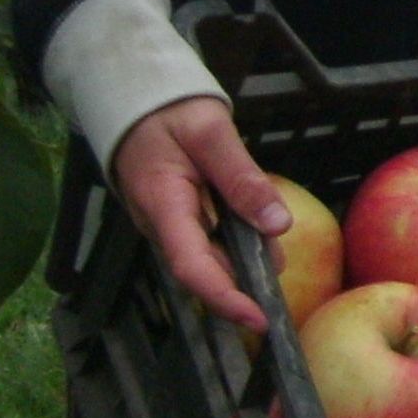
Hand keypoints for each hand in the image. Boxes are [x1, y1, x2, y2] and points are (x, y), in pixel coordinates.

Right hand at [110, 96, 290, 331]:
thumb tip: (277, 225)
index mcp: (163, 206)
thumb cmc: (171, 113)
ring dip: (241, 264)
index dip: (223, 297)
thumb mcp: (212, 135)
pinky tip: (260, 238)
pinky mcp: (178, 217)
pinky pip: (207, 240)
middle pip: (202, 269)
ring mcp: (168, 223)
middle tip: (279, 288)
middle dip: (241, 285)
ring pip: (207, 257)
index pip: (191, 266)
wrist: (137, 100)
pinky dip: (235, 245)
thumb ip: (243, 179)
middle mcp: (161, 224)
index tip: (256, 317)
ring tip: (275, 260)